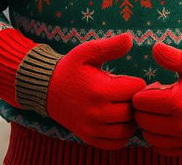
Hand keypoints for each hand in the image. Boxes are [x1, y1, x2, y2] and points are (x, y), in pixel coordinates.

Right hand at [46, 32, 145, 149]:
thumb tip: (129, 38)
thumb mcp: (87, 52)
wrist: (46, 88)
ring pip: (127, 130)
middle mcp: (97, 113)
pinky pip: (116, 143)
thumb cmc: (70, 67)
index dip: (136, 83)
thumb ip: (109, 46)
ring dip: (130, 118)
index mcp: (100, 91)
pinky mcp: (88, 137)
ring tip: (123, 105)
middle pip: (132, 111)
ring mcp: (92, 128)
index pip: (135, 90)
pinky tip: (117, 120)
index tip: (130, 79)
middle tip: (128, 92)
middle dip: (133, 101)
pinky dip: (122, 134)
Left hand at [132, 42, 181, 155]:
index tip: (154, 86)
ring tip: (161, 110)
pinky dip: (157, 136)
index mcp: (180, 102)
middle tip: (156, 98)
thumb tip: (155, 47)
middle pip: (142, 120)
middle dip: (143, 108)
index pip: (141, 102)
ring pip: (148, 136)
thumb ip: (172, 56)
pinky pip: (159, 148)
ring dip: (148, 123)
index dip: (142, 92)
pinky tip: (165, 122)